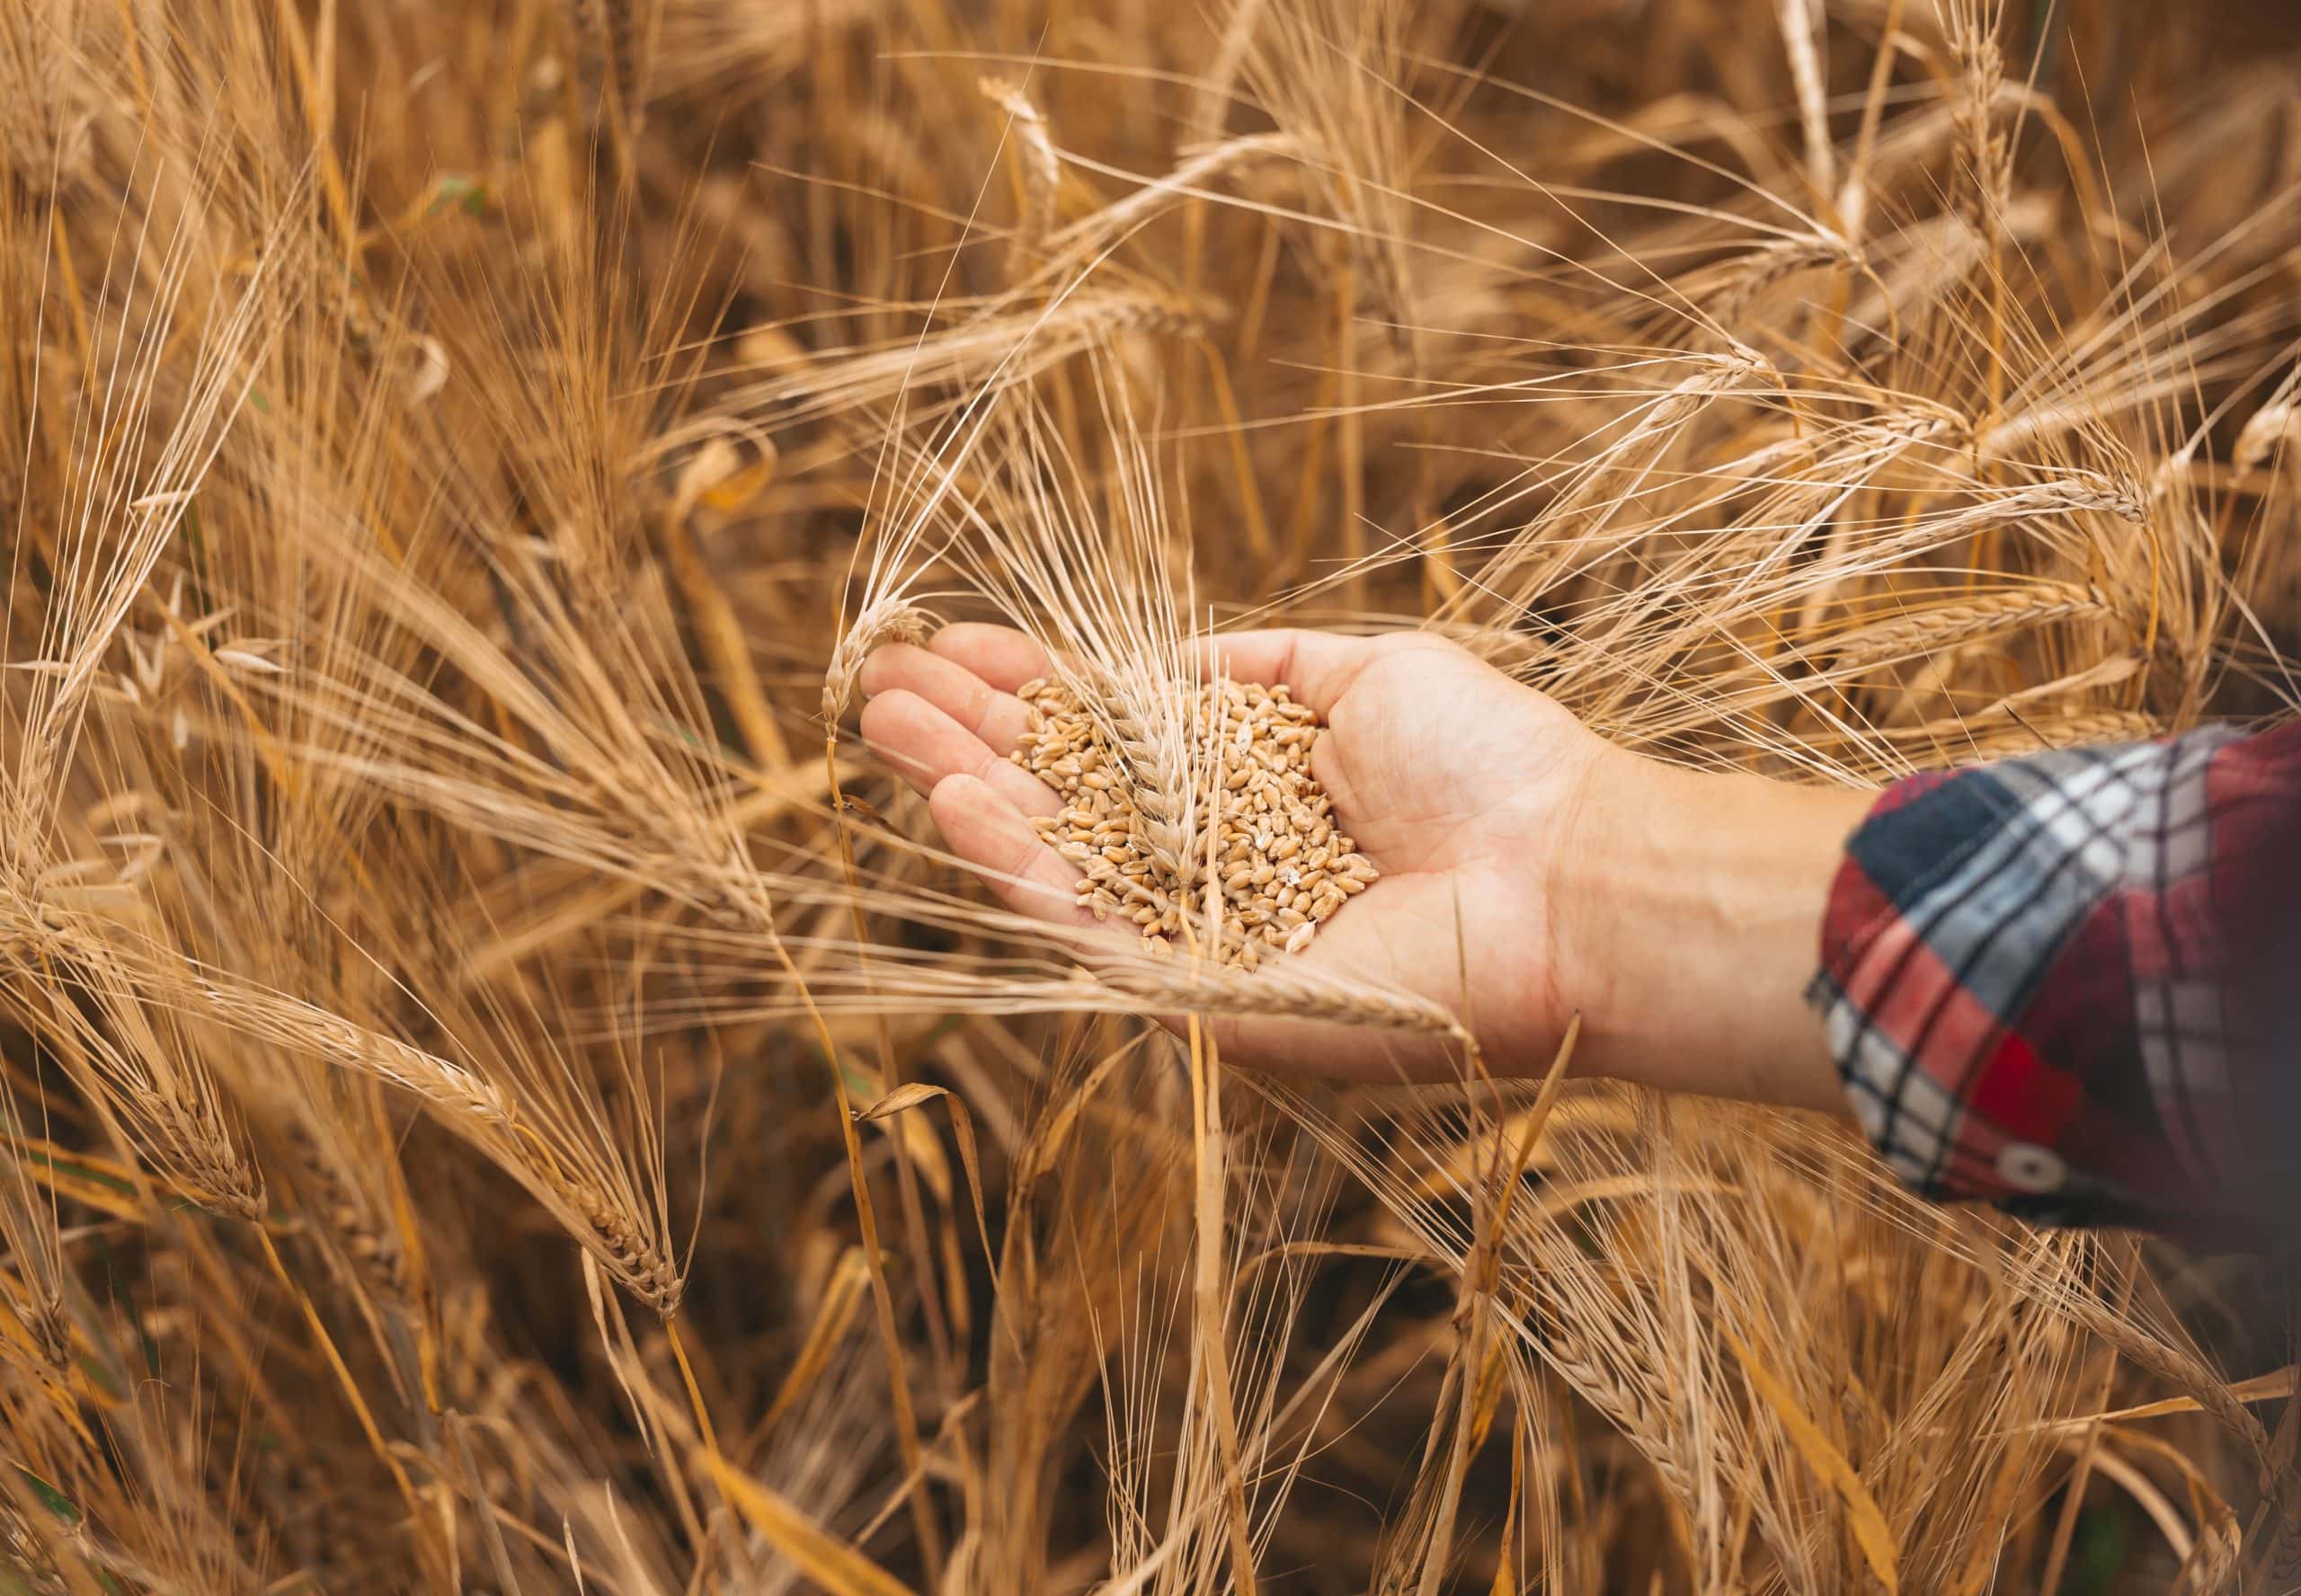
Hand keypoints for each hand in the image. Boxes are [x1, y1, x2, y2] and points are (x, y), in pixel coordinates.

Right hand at [857, 624, 1865, 1106]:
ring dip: (966, 792)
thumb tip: (1168, 659)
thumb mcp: (1366, 676)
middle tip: (876, 678)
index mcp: (1248, 793)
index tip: (950, 640)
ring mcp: (1202, 934)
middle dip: (969, 735)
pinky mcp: (1207, 996)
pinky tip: (959, 802)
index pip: (1110, 734)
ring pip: (1058, 862)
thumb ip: (1260, 671)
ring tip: (883, 723)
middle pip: (1064, 795)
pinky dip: (1023, 868)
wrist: (1566, 876)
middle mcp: (1211, 866)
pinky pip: (1094, 930)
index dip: (1028, 687)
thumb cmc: (1491, 766)